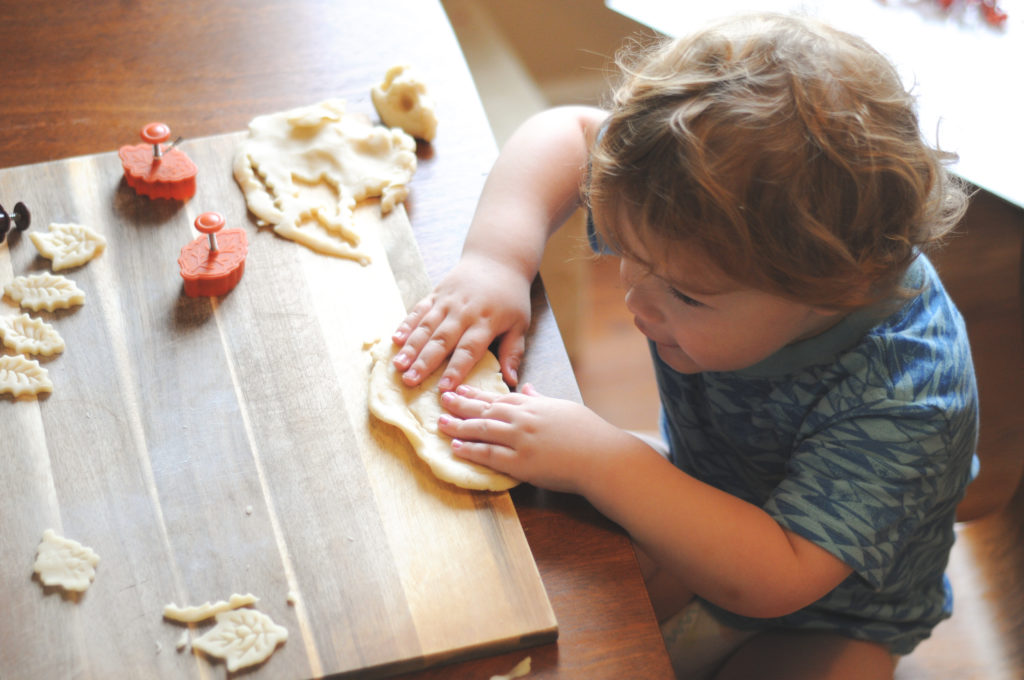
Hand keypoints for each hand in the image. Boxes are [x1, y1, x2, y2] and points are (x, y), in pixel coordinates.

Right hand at [392, 253, 531, 389]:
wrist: (497, 259)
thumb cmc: (510, 297)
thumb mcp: (520, 323)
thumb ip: (513, 352)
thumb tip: (511, 381)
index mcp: (486, 322)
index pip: (469, 350)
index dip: (455, 370)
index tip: (444, 388)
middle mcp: (463, 312)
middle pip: (441, 340)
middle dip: (424, 362)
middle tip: (409, 381)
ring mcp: (447, 301)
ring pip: (426, 326)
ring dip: (411, 347)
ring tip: (399, 365)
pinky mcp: (436, 293)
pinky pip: (418, 310)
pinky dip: (406, 324)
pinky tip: (396, 340)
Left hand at [437, 382, 629, 494]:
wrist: (601, 457)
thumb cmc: (588, 433)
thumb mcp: (563, 407)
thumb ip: (540, 399)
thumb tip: (528, 388)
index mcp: (533, 405)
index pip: (497, 396)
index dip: (475, 393)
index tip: (459, 389)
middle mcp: (523, 419)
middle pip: (484, 409)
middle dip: (461, 404)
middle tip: (442, 400)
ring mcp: (520, 440)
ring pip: (482, 430)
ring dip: (459, 426)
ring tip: (441, 423)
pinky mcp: (521, 463)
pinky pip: (489, 455)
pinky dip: (471, 450)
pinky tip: (456, 448)